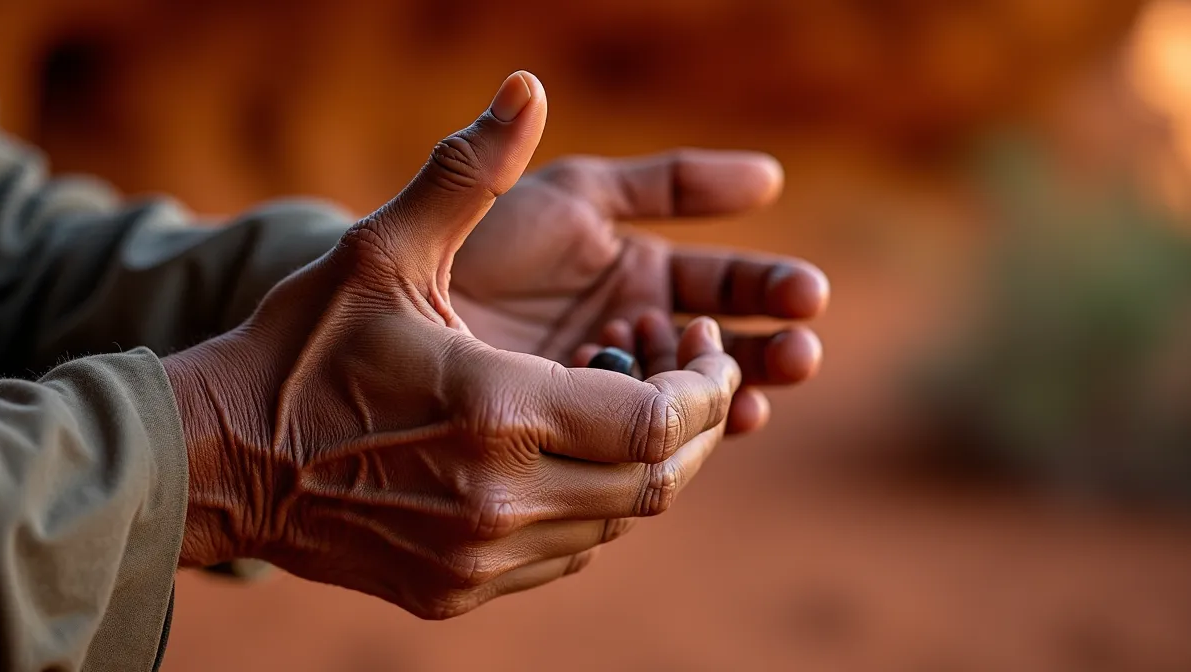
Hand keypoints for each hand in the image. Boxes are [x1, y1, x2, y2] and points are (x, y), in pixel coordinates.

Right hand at [163, 72, 739, 618]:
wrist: (219, 459)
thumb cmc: (302, 347)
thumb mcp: (381, 248)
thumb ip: (465, 174)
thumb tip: (525, 89)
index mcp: (498, 412)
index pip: (662, 423)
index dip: (710, 387)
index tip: (706, 342)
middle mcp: (500, 500)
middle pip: (660, 480)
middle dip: (699, 423)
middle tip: (693, 368)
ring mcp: (480, 556)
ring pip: (620, 519)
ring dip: (650, 461)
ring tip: (635, 400)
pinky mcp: (460, 589)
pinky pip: (569, 551)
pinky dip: (594, 502)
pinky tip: (572, 450)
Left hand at [452, 149, 827, 434]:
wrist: (386, 310)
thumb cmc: (477, 244)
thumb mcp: (574, 200)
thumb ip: (665, 183)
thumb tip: (772, 175)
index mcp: (638, 274)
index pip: (724, 284)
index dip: (768, 289)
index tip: (804, 295)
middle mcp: (632, 335)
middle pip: (721, 349)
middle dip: (766, 351)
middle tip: (800, 352)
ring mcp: (605, 395)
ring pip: (686, 403)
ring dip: (728, 401)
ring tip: (755, 399)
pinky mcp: (575, 446)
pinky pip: (634, 450)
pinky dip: (667, 443)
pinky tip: (686, 439)